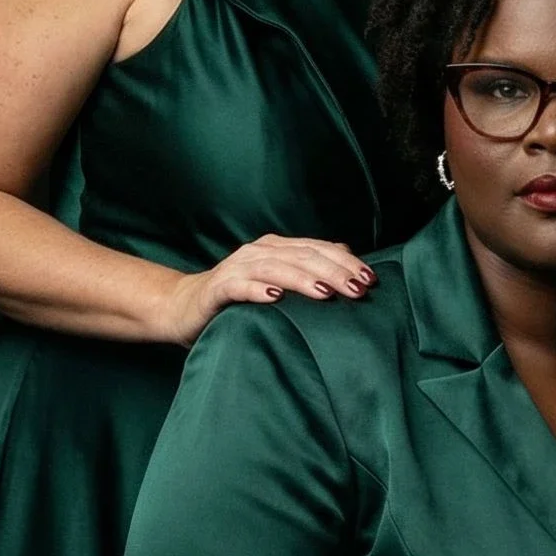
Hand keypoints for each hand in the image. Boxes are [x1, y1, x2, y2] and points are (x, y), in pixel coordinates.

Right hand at [159, 237, 373, 346]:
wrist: (184, 307)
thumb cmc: (238, 298)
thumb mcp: (277, 282)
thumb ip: (307, 270)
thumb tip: (345, 259)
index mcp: (277, 248)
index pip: (318, 249)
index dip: (346, 262)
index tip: (371, 280)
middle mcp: (259, 252)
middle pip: (303, 257)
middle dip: (334, 272)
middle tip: (359, 290)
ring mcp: (238, 268)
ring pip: (276, 268)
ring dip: (303, 280)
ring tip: (327, 293)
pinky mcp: (218, 288)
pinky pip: (240, 286)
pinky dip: (258, 290)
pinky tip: (275, 298)